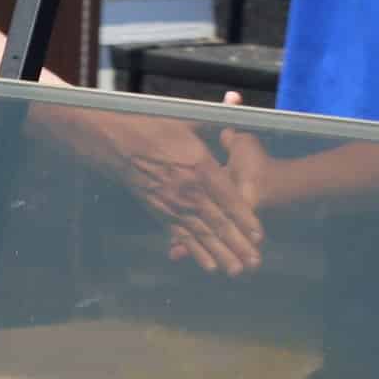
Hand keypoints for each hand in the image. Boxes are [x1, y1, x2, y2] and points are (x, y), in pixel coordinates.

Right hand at [66, 112, 262, 275]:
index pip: (229, 199)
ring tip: (238, 271)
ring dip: (221, 255)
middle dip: (238, 245)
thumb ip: (214, 121)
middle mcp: (190, 191)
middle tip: (256, 263)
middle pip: (219, 223)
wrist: (118, 143)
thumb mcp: (189, 120)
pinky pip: (182, 236)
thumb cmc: (154, 128)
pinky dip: (196, 252)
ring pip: (202, 235)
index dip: (245, 219)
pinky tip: (209, 266)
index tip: (259, 236)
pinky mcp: (160, 213)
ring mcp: (174, 205)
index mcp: (201, 168)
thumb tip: (235, 107)